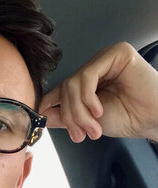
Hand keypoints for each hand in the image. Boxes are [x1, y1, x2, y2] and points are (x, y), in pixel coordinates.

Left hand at [40, 42, 157, 142]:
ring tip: (93, 127)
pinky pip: (87, 75)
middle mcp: (96, 66)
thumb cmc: (129, 118)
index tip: (41, 118)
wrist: (153, 120)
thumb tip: (40, 114)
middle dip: (70, 115)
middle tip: (80, 134)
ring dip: (79, 111)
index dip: (49, 104)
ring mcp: (105, 58)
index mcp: (89, 80)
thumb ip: (64, 115)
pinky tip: (99, 110)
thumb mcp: (87, 121)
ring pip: (74, 83)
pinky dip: (88, 97)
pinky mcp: (116, 54)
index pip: (61, 87)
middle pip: (66, 87)